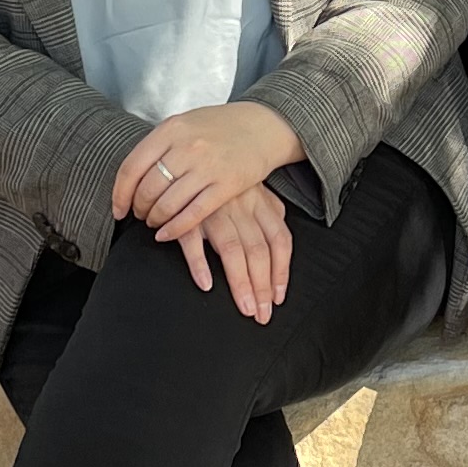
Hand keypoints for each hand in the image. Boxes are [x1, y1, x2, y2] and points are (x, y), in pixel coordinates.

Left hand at [113, 100, 307, 243]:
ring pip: (168, 204)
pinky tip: (167, 234)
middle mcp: (186, 147)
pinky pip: (193, 214)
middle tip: (141, 216)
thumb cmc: (220, 127)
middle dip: (139, 209)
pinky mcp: (227, 185)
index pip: (132, 168)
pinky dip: (175, 229)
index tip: (119, 209)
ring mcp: (207, 166)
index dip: (120, 194)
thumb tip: (132, 176)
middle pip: (148, 189)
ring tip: (155, 223)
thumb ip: (160, 145)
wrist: (262, 126)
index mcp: (171, 129)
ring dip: (156, 220)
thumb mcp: (185, 124)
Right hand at [160, 182, 293, 321]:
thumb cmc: (226, 177)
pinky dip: (200, 263)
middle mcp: (241, 207)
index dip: (281, 271)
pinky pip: (193, 240)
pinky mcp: (186, 213)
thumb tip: (281, 246)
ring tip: (244, 308)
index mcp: (261, 202)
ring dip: (240, 282)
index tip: (278, 298)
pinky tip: (206, 284)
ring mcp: (214, 209)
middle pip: (258, 251)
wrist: (194, 151)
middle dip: (261, 286)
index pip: (279, 240)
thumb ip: (269, 214)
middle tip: (261, 315)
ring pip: (233, 250)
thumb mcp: (254, 190)